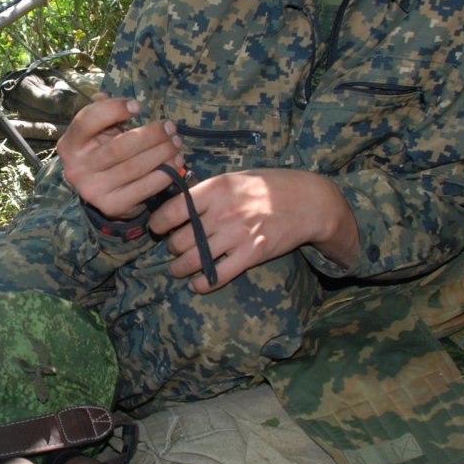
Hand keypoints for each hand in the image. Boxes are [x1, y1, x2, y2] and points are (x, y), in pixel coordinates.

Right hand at [57, 94, 184, 219]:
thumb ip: (107, 112)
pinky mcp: (111, 205)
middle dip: (151, 135)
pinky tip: (176, 163)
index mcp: (70, 144)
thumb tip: (126, 102)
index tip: (139, 106)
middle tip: (171, 127)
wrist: (102, 190)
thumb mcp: (99, 131)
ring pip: (134, 167)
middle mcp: (76, 168)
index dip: (114, 109)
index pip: (88, 120)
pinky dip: (164, 174)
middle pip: (119, 146)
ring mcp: (93, 189)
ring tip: (177, 143)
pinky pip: (144, 188)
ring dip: (162, 153)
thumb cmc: (104, 151)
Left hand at [149, 168, 359, 291]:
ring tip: (179, 270)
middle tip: (174, 249)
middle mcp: (223, 212)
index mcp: (216, 189)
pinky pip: (218, 275)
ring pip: (194, 260)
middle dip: (172, 248)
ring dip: (181, 269)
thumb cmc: (268, 186)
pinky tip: (198, 284)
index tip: (157, 229)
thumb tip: (178, 202)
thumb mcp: (235, 179)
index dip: (158, 223)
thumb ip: (208, 191)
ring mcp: (237, 235)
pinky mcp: (252, 254)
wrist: (307, 201)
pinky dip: (203, 284)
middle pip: (180, 239)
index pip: (173, 210)